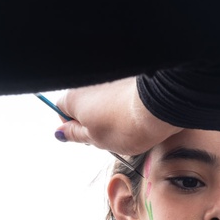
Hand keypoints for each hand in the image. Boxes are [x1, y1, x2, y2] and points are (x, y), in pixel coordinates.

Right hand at [54, 77, 181, 156]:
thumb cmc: (124, 126)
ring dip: (108, 116)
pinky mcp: (125, 81)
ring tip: (124, 129)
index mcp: (74, 98)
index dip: (71, 126)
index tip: (85, 138)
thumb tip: (61, 132)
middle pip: (82, 106)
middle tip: (106, 137)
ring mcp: (108, 81)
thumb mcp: (95, 138)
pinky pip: (117, 97)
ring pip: (101, 102)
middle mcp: (88, 85)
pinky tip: (133, 119)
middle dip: (92, 122)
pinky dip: (122, 108)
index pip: (60, 110)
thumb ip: (75, 134)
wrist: (158, 108)